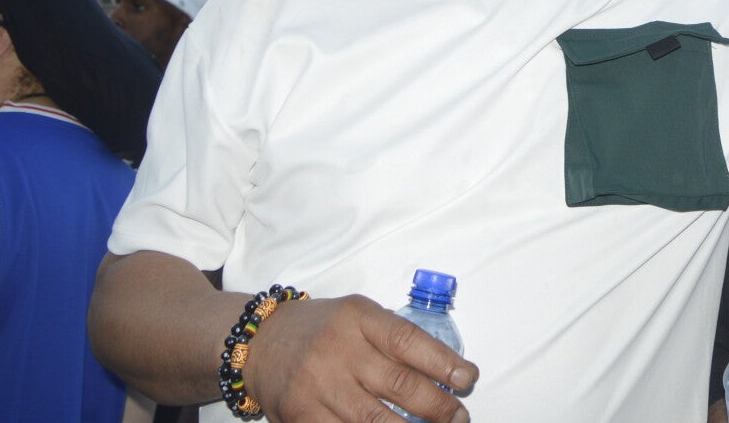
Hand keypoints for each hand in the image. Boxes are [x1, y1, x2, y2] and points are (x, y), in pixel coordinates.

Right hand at [243, 295, 476, 421]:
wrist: (261, 344)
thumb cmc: (322, 329)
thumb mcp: (357, 316)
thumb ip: (393, 338)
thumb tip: (445, 369)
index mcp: (357, 318)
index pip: (407, 341)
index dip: (443, 363)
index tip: (468, 378)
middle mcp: (338, 351)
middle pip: (397, 385)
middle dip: (438, 406)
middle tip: (458, 416)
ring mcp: (318, 387)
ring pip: (374, 420)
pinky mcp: (302, 416)